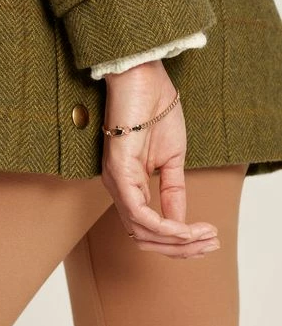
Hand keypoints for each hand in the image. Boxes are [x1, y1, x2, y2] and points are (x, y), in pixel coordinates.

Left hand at [101, 60, 219, 258]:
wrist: (143, 78)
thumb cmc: (154, 109)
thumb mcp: (172, 159)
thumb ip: (173, 191)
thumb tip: (180, 221)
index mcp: (129, 183)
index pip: (147, 227)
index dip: (178, 241)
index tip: (209, 239)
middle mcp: (118, 186)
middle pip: (143, 236)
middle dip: (179, 247)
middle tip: (210, 243)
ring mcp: (116, 180)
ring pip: (140, 230)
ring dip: (176, 240)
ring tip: (204, 236)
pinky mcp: (119, 171)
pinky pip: (138, 212)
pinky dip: (163, 226)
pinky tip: (184, 228)